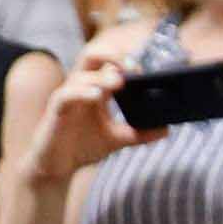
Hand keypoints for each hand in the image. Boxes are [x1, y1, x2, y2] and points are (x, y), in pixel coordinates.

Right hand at [21, 49, 163, 187]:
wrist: (56, 167)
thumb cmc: (81, 146)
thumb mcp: (116, 138)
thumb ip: (140, 133)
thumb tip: (167, 130)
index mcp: (96, 90)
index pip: (109, 64)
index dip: (126, 61)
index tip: (146, 71)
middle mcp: (80, 88)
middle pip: (92, 56)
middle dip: (113, 56)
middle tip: (134, 68)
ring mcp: (67, 98)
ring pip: (80, 76)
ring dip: (101, 77)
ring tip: (120, 83)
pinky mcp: (56, 111)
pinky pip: (66, 95)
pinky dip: (82, 92)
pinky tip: (97, 96)